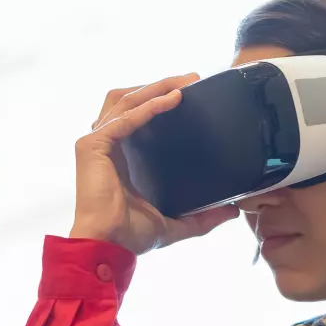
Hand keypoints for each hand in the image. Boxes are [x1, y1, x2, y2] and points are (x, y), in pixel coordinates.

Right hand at [71, 74, 238, 254]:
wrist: (108, 246)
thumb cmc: (130, 236)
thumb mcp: (174, 223)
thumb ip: (202, 217)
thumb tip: (232, 210)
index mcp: (121, 157)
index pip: (136, 115)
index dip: (160, 99)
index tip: (190, 92)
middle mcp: (107, 144)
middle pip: (131, 99)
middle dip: (161, 84)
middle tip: (193, 79)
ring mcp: (96, 142)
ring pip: (126, 100)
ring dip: (156, 87)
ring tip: (185, 82)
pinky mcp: (92, 145)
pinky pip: (124, 118)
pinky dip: (149, 106)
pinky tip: (173, 99)